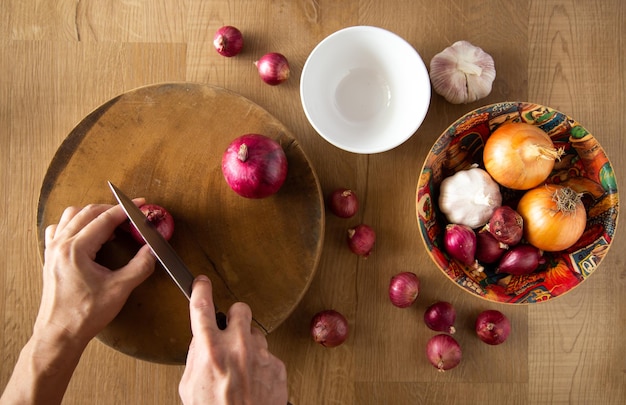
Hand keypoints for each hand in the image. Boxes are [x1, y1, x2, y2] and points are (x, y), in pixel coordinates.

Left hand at [36, 201, 155, 345]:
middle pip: (88, 212)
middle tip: (130, 215)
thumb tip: (153, 249)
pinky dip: (74, 224)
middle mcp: (61, 245)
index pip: (105, 218)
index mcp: (76, 249)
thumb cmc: (84, 315)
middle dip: (112, 210)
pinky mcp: (50, 258)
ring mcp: (52, 250)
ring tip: (111, 223)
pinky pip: (58, 229)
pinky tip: (87, 234)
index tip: (140, 205)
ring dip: (92, 214)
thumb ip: (141, 265)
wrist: (60, 334)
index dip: (126, 210)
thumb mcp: (120, 289)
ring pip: (71, 216)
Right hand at [179, 276, 287, 404]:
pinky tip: (253, 381)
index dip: (201, 289)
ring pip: (256, 334)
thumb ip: (196, 357)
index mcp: (211, 349)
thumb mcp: (189, 386)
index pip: (202, 306)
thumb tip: (201, 341)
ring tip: (241, 368)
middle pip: (241, 309)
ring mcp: (261, 355)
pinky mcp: (278, 366)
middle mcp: (238, 347)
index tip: (201, 282)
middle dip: (235, 316)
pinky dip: (260, 365)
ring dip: (248, 345)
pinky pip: (267, 356)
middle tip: (230, 328)